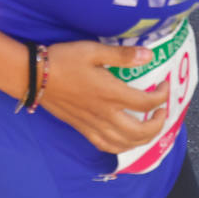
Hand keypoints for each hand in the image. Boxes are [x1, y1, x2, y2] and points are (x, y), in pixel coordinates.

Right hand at [39, 42, 170, 154]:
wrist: (34, 76)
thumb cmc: (63, 60)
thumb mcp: (93, 50)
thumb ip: (122, 55)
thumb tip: (149, 56)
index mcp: (111, 93)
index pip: (147, 102)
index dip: (162, 95)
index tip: (164, 84)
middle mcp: (106, 114)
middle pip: (141, 131)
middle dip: (158, 123)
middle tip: (161, 110)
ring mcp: (94, 125)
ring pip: (126, 143)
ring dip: (144, 139)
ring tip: (149, 126)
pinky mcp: (83, 129)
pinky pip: (107, 146)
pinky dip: (122, 146)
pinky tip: (125, 140)